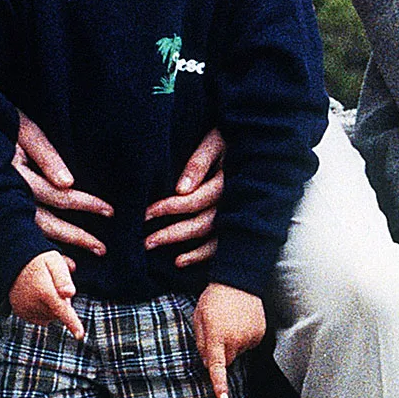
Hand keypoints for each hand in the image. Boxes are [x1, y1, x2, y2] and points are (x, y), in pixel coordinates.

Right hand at [9, 250, 84, 339]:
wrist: (14, 261)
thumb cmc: (39, 260)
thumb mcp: (54, 261)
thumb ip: (63, 277)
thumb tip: (70, 294)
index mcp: (45, 291)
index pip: (62, 310)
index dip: (72, 324)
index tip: (80, 335)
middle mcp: (34, 303)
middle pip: (58, 313)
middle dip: (61, 302)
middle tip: (54, 285)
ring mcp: (25, 309)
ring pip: (50, 316)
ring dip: (52, 307)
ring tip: (44, 288)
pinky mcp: (20, 313)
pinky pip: (40, 318)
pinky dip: (43, 310)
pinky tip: (38, 297)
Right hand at [14, 114, 113, 255]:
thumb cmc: (1, 123)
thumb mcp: (26, 130)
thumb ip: (47, 156)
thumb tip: (68, 183)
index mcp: (17, 174)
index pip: (58, 196)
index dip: (86, 204)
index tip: (110, 211)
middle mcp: (6, 193)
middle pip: (46, 222)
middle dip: (76, 237)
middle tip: (102, 248)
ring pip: (31, 232)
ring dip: (54, 251)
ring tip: (77, 264)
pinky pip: (17, 233)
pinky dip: (33, 249)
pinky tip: (48, 260)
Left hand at [144, 129, 224, 267]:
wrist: (254, 139)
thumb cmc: (228, 136)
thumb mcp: (214, 141)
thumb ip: (198, 162)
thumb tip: (181, 189)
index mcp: (228, 180)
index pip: (196, 200)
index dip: (170, 207)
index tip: (146, 213)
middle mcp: (234, 201)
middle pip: (202, 223)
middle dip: (171, 232)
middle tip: (145, 241)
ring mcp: (237, 213)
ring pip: (209, 235)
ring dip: (181, 244)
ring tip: (152, 247)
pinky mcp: (236, 221)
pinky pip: (220, 245)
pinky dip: (200, 255)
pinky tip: (179, 261)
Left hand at [192, 282, 265, 397]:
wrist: (238, 280)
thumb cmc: (214, 298)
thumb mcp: (199, 318)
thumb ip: (201, 342)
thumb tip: (207, 362)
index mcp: (217, 336)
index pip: (217, 365)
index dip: (219, 383)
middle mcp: (236, 339)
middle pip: (226, 360)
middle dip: (220, 353)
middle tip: (216, 332)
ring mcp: (250, 337)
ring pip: (238, 352)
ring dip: (232, 344)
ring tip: (230, 322)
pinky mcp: (260, 333)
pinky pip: (248, 344)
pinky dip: (243, 338)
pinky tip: (240, 323)